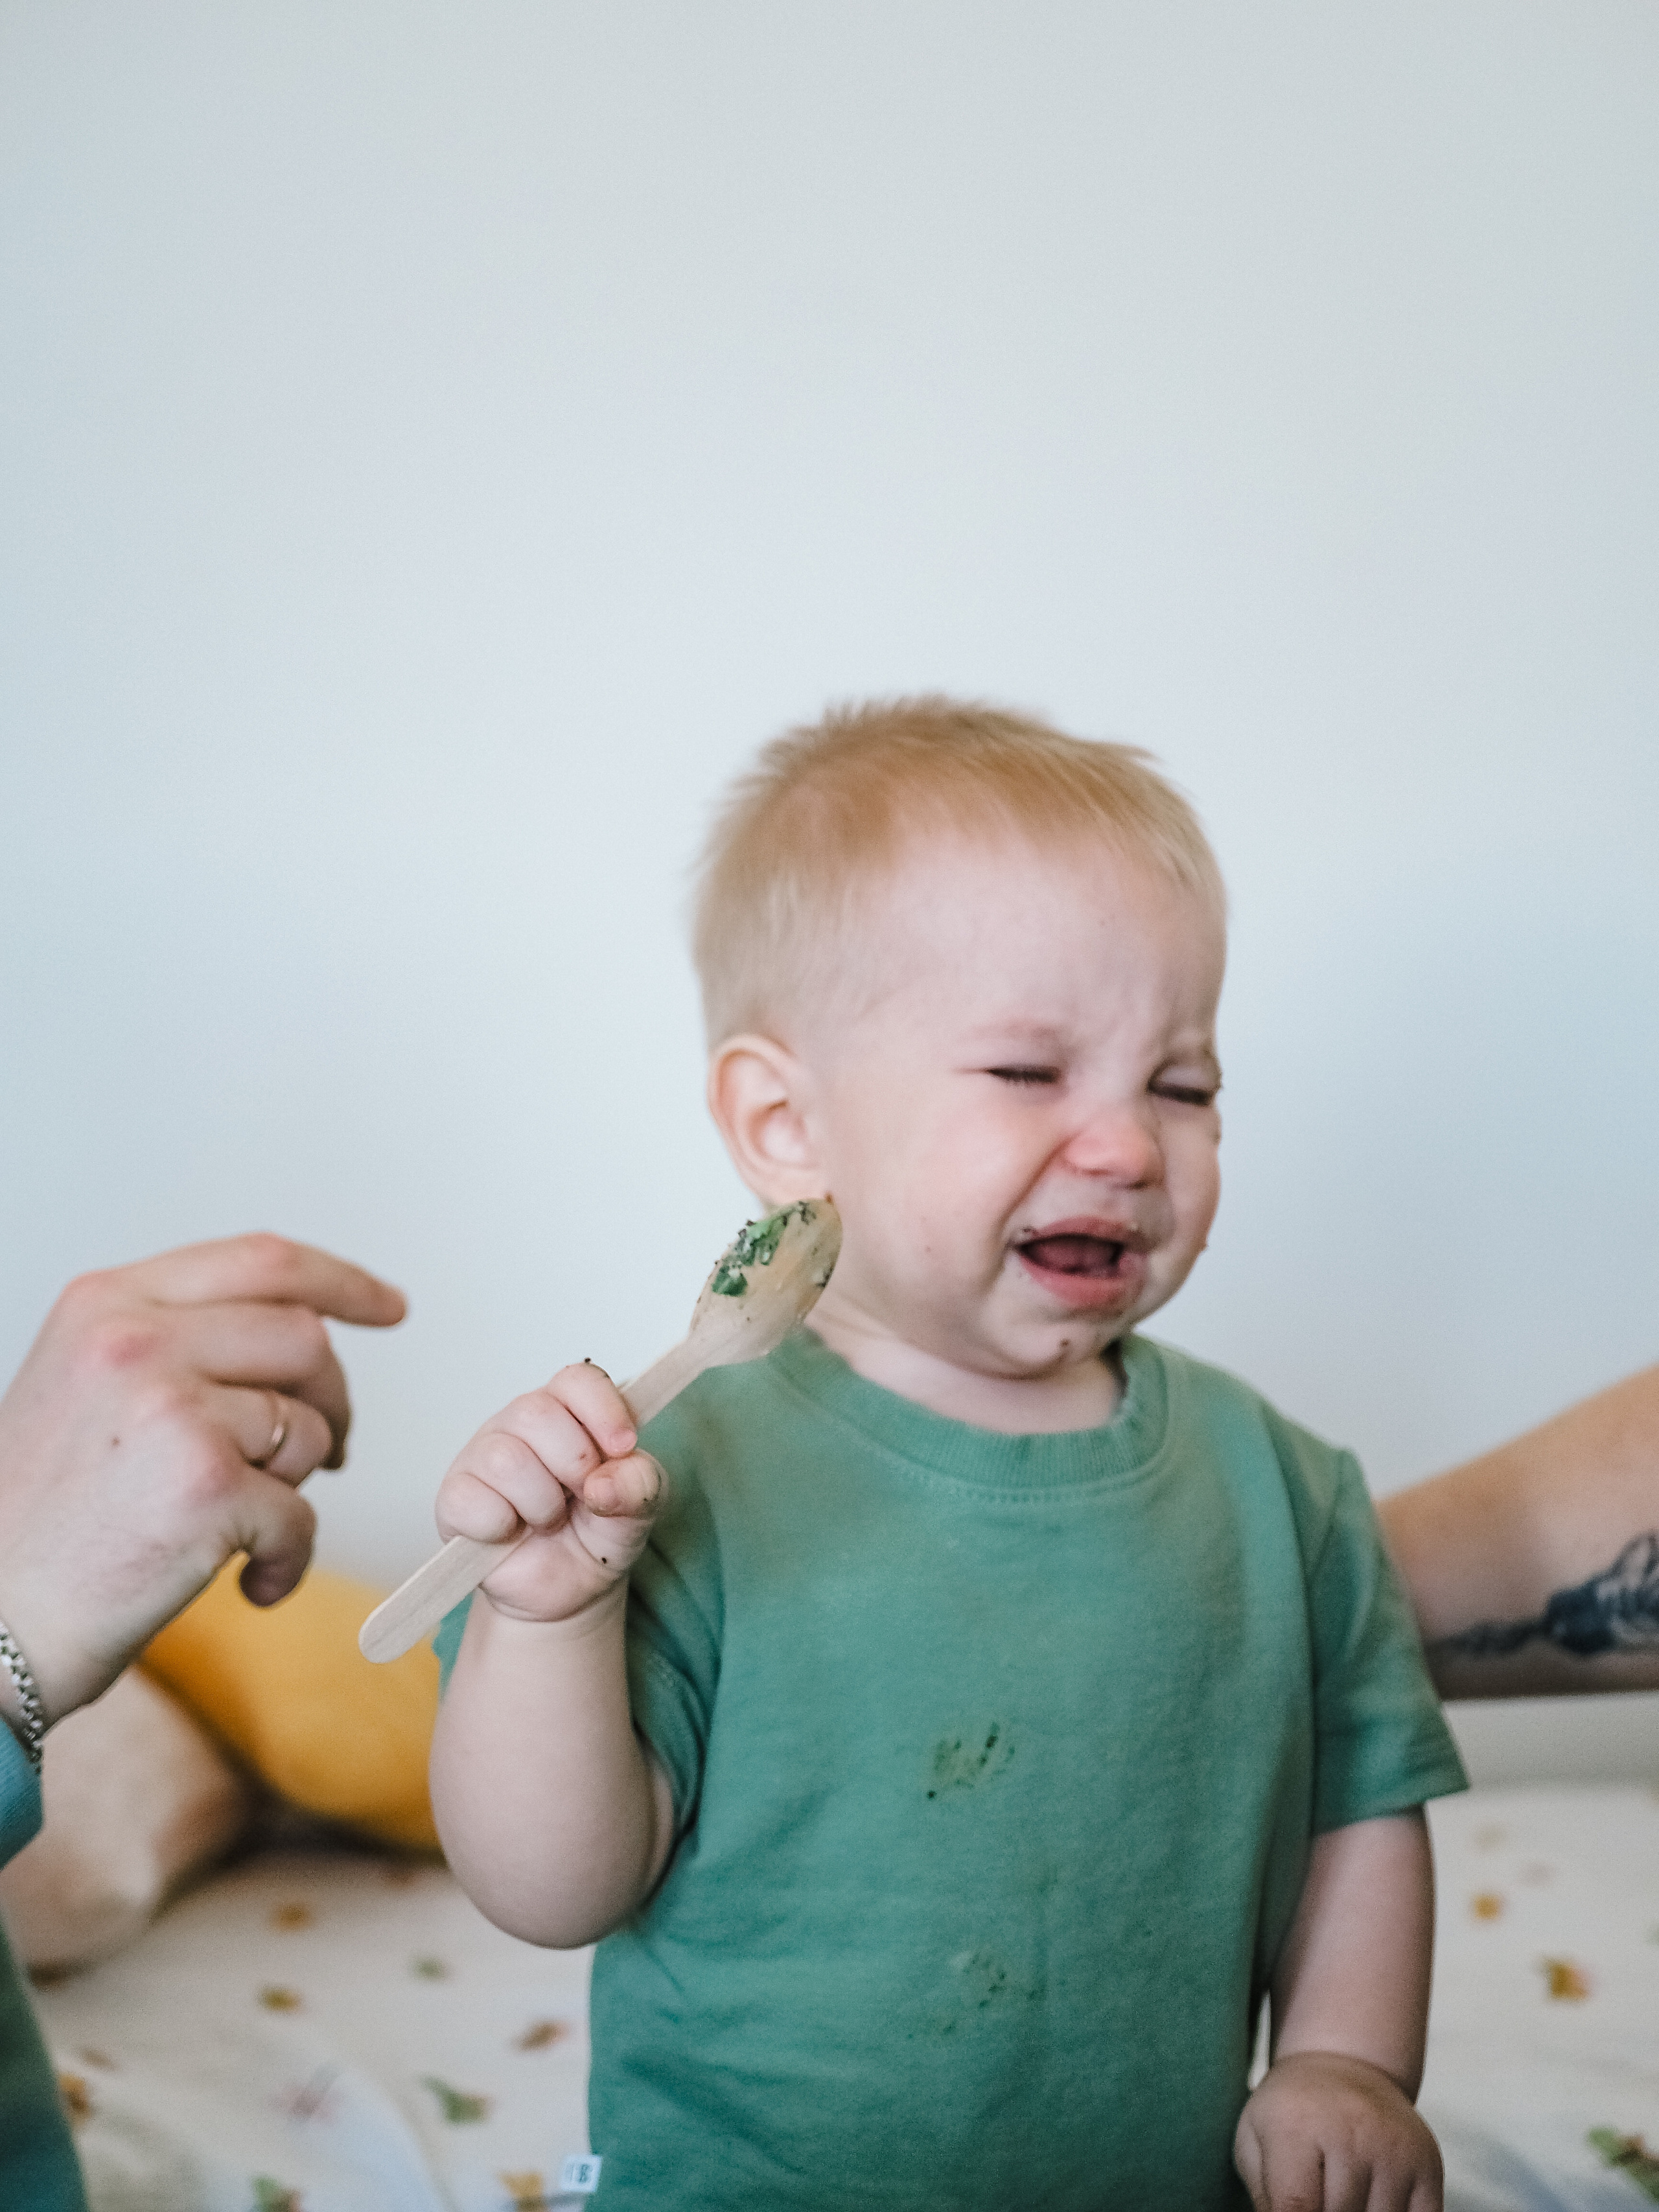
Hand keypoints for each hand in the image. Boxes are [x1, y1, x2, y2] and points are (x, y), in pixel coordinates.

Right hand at [0, 1233, 404, 1726]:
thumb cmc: (36, 1526)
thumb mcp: (83, 1388)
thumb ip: (171, 1343)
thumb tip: (294, 1340)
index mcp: (106, 1304)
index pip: (261, 1260)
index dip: (342, 1281)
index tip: (391, 1306)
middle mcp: (135, 1340)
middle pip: (302, 1338)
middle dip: (331, 1400)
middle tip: (323, 1455)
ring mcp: (170, 1408)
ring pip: (307, 1426)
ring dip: (299, 1484)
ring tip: (247, 1527)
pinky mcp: (205, 1488)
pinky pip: (301, 1513)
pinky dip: (290, 1558)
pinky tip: (251, 1583)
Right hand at [435, 1363, 663, 1623]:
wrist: (569, 1588)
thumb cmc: (600, 1531)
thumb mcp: (640, 1509)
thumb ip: (640, 1485)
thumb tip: (603, 1484)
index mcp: (569, 1410)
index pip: (578, 1380)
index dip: (602, 1409)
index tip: (623, 1447)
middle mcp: (520, 1424)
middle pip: (536, 1413)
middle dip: (573, 1464)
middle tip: (582, 1497)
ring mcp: (482, 1457)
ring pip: (505, 1459)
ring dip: (542, 1503)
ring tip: (549, 1519)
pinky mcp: (455, 1499)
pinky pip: (470, 1500)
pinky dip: (500, 1525)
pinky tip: (512, 1532)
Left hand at [1235, 2051, 1442, 2211]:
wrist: (1345, 2064)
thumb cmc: (1293, 2112)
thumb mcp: (1255, 2141)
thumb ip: (1265, 2196)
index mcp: (1295, 2126)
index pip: (1296, 2206)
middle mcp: (1351, 2132)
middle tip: (1318, 2190)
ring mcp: (1395, 2150)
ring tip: (1344, 2190)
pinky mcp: (1428, 2164)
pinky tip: (1373, 2198)